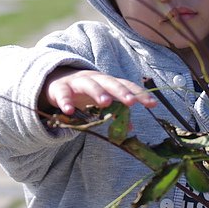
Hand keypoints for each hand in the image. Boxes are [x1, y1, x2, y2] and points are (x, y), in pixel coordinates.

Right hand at [39, 67, 156, 114]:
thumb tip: (131, 127)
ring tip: (105, 103)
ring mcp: (77, 82)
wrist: (56, 81)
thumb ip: (116, 112)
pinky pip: (63, 94)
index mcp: (107, 82)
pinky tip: (69, 110)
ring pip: (89, 84)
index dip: (139, 93)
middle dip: (121, 91)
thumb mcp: (101, 101)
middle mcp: (94, 79)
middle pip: (109, 82)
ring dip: (97, 92)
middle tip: (131, 101)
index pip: (126, 85)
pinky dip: (66, 101)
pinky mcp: (60, 88)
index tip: (152, 104)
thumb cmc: (84, 93)